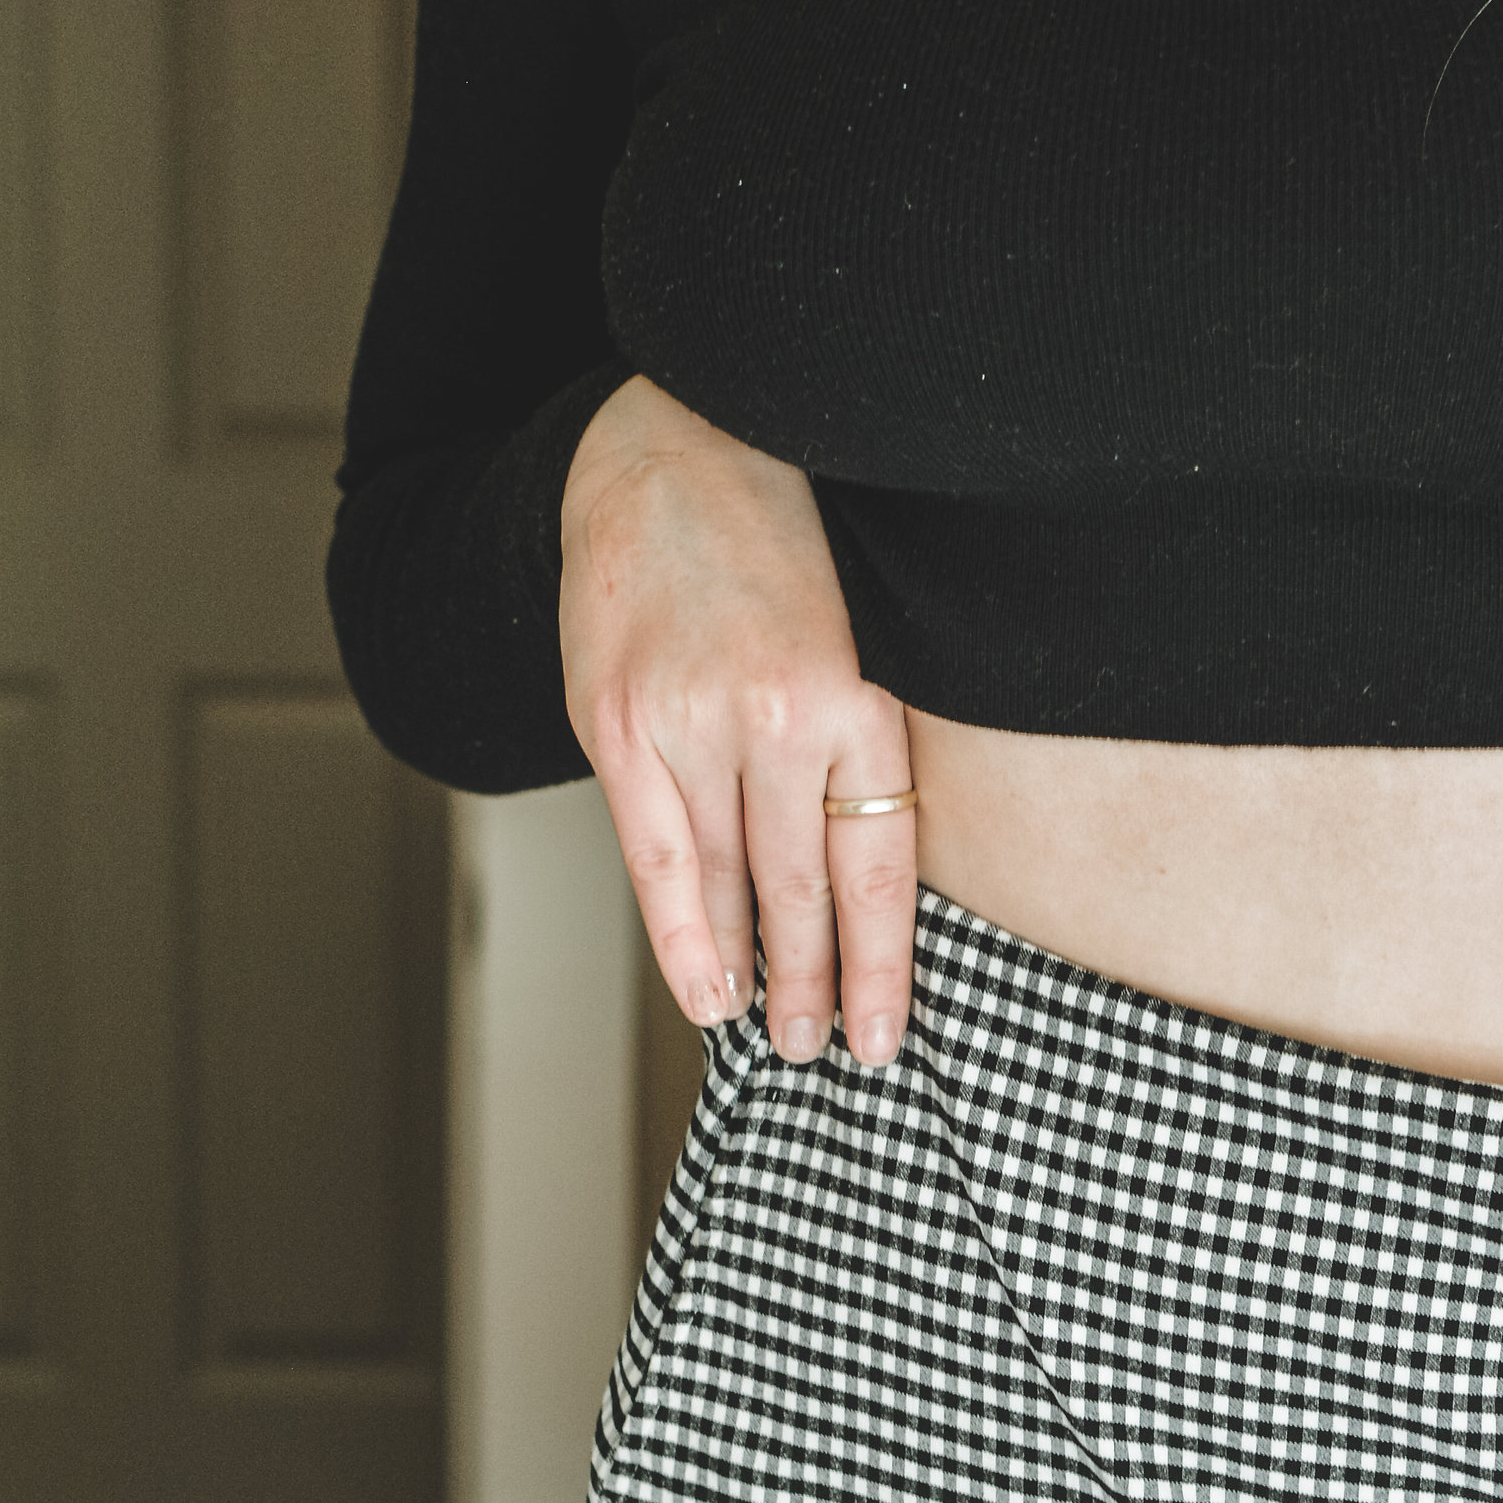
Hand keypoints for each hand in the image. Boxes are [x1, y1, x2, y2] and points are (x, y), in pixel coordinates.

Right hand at [559, 376, 914, 1065]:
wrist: (671, 450)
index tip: (883, 1036)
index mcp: (857, 695)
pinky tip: (700, 984)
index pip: (877, 866)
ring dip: (748, 968)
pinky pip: (654, 856)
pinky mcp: (618, 722)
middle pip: (801, 889)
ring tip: (765, 1031)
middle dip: (812, 984)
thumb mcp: (859, 632)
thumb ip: (858, 741)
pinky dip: (679, 930)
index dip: (880, 964)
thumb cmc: (780, 547)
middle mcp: (777, 717)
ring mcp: (689, 722)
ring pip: (728, 882)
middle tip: (821, 1051)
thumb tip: (869, 870)